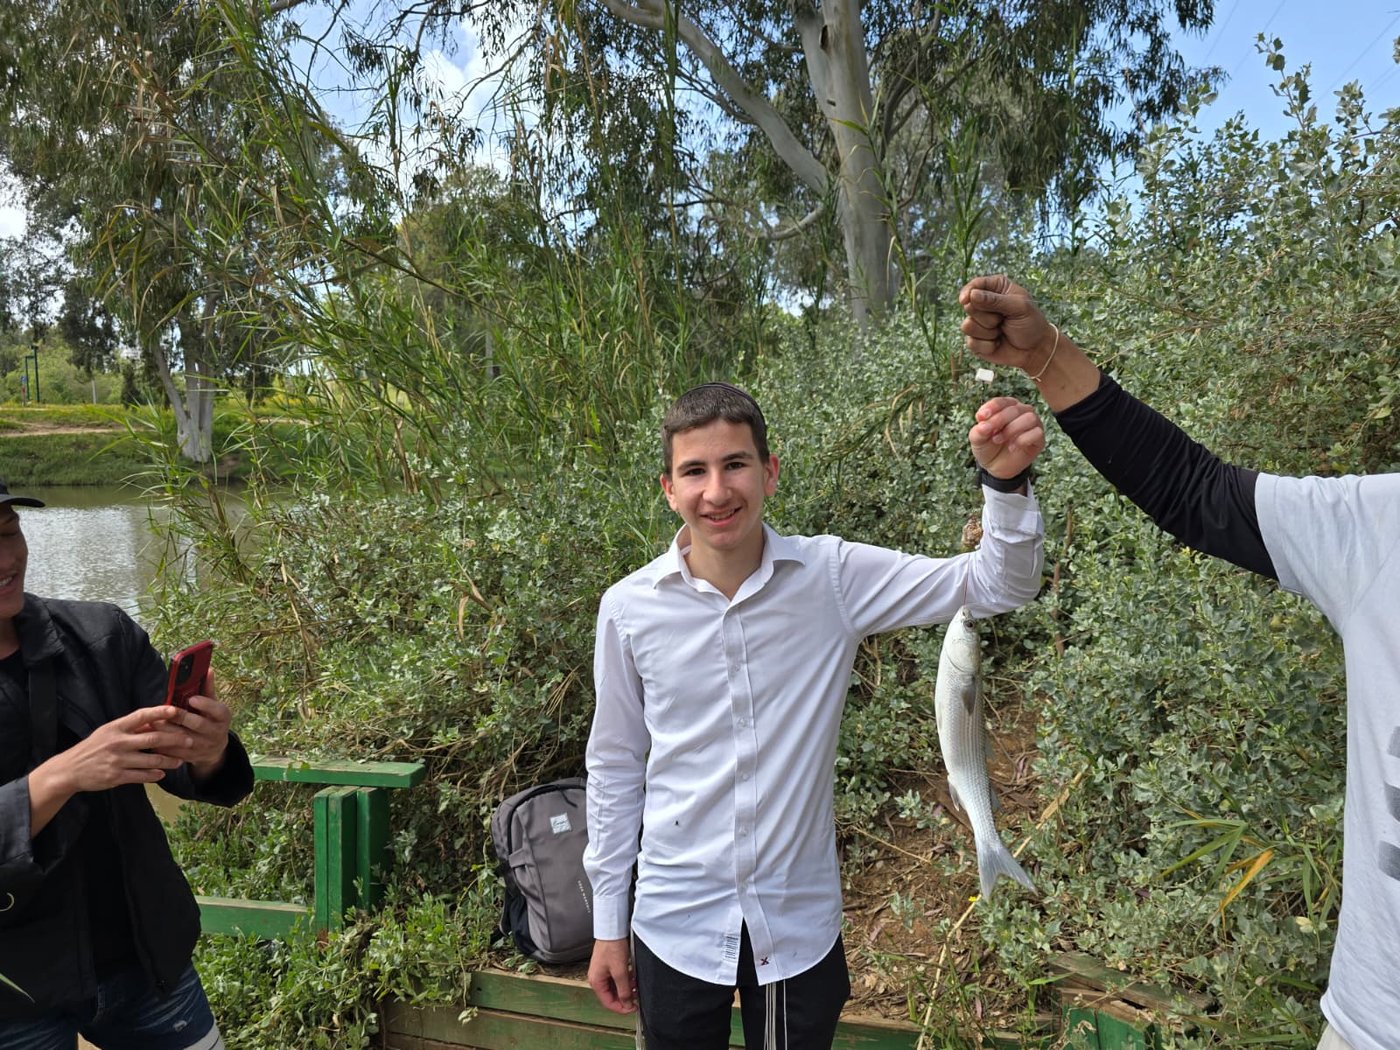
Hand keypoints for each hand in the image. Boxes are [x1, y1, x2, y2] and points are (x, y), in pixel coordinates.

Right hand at [27, 704, 190, 835]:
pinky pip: (142, 776)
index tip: (175, 710)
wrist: (69, 770)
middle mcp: (117, 742)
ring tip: (180, 760)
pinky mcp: (116, 777)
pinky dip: (155, 774)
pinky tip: (162, 773)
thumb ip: (129, 727)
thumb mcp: (107, 732)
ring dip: (169, 760)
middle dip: (174, 739)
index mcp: (115, 728)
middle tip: (190, 740)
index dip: (159, 712)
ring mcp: (117, 760)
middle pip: (153, 738)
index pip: (141, 716)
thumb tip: (155, 720)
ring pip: (151, 760)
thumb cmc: (93, 748)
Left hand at [153, 669, 232, 781]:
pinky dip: (162, 745)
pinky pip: (175, 752)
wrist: (215, 748)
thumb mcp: (213, 705)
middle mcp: (216, 732)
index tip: (191, 699)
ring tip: (153, 722)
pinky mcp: (192, 757)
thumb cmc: (211, 719)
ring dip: (167, 731)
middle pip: (198, 724)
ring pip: (183, 739)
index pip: (217, 710)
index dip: (205, 705)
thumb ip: (208, 689)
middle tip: (165, 710)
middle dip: (180, 717)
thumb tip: (208, 669)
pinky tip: (152, 736)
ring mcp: (204, 746)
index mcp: (223, 717)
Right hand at [588, 938, 636, 1013]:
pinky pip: (616, 979)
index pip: (608, 1002)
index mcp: (596, 982)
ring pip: (615, 987)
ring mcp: (602, 972)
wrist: (612, 930)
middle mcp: (597, 978)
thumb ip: (624, 990)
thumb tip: (627, 1004)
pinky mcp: (608, 966)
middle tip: (636, 998)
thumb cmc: (612, 947)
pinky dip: (625, 980)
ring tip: (635, 986)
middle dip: (624, 997)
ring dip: (626, 988)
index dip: (621, 1008)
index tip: (632, 1008)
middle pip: (611, 995)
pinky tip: (632, 978)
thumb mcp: (620, 972)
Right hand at [958, 275, 1055, 372]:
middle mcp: (984, 304)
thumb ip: (995, 300)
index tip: (966, 300)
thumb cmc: (1031, 324)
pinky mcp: (975, 340)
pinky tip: (997, 343)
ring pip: (967, 326)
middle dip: (986, 316)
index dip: (968, 292)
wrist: (1034, 350)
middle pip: (969, 306)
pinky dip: (987, 345)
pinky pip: (971, 342)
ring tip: (1001, 331)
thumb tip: (972, 295)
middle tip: (1003, 319)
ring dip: (988, 332)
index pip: (975, 285)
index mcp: (996, 289)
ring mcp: (978, 323)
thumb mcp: (1019, 307)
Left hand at [970, 397, 1045, 479]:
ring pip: (1029, 418)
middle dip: (999, 420)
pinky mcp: (1039, 439)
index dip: (992, 407)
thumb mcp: (977, 439)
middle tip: (990, 432)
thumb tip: (983, 425)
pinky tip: (1012, 447)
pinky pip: (1037, 433)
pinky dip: (1022, 440)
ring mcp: (1033, 424)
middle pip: (1015, 409)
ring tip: (998, 440)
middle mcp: (1022, 411)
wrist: (996, 467)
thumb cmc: (987, 447)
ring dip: (1012, 429)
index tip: (980, 417)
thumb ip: (978, 431)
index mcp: (1006, 407)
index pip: (1002, 401)